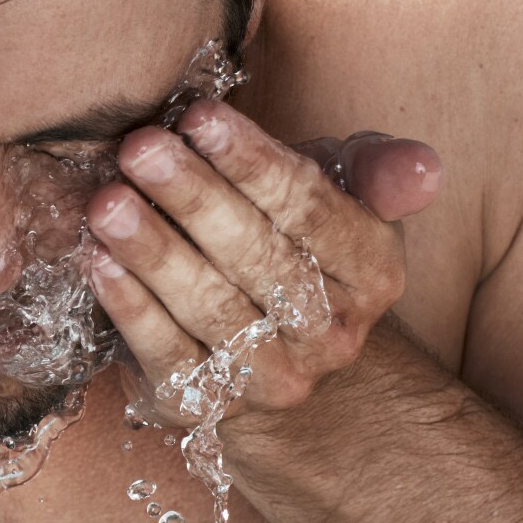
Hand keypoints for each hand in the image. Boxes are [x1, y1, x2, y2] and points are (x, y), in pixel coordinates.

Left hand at [82, 100, 441, 433]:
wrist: (273, 344)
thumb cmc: (298, 239)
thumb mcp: (344, 193)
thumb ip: (377, 171)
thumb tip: (423, 170)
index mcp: (374, 271)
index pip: (312, 211)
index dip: (253, 163)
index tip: (198, 117)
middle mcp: (331, 332)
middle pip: (257, 257)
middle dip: (193, 198)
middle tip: (140, 148)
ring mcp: (271, 376)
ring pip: (210, 309)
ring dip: (154, 252)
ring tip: (108, 202)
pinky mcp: (209, 404)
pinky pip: (168, 357)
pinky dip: (131, 310)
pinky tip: (99, 263)